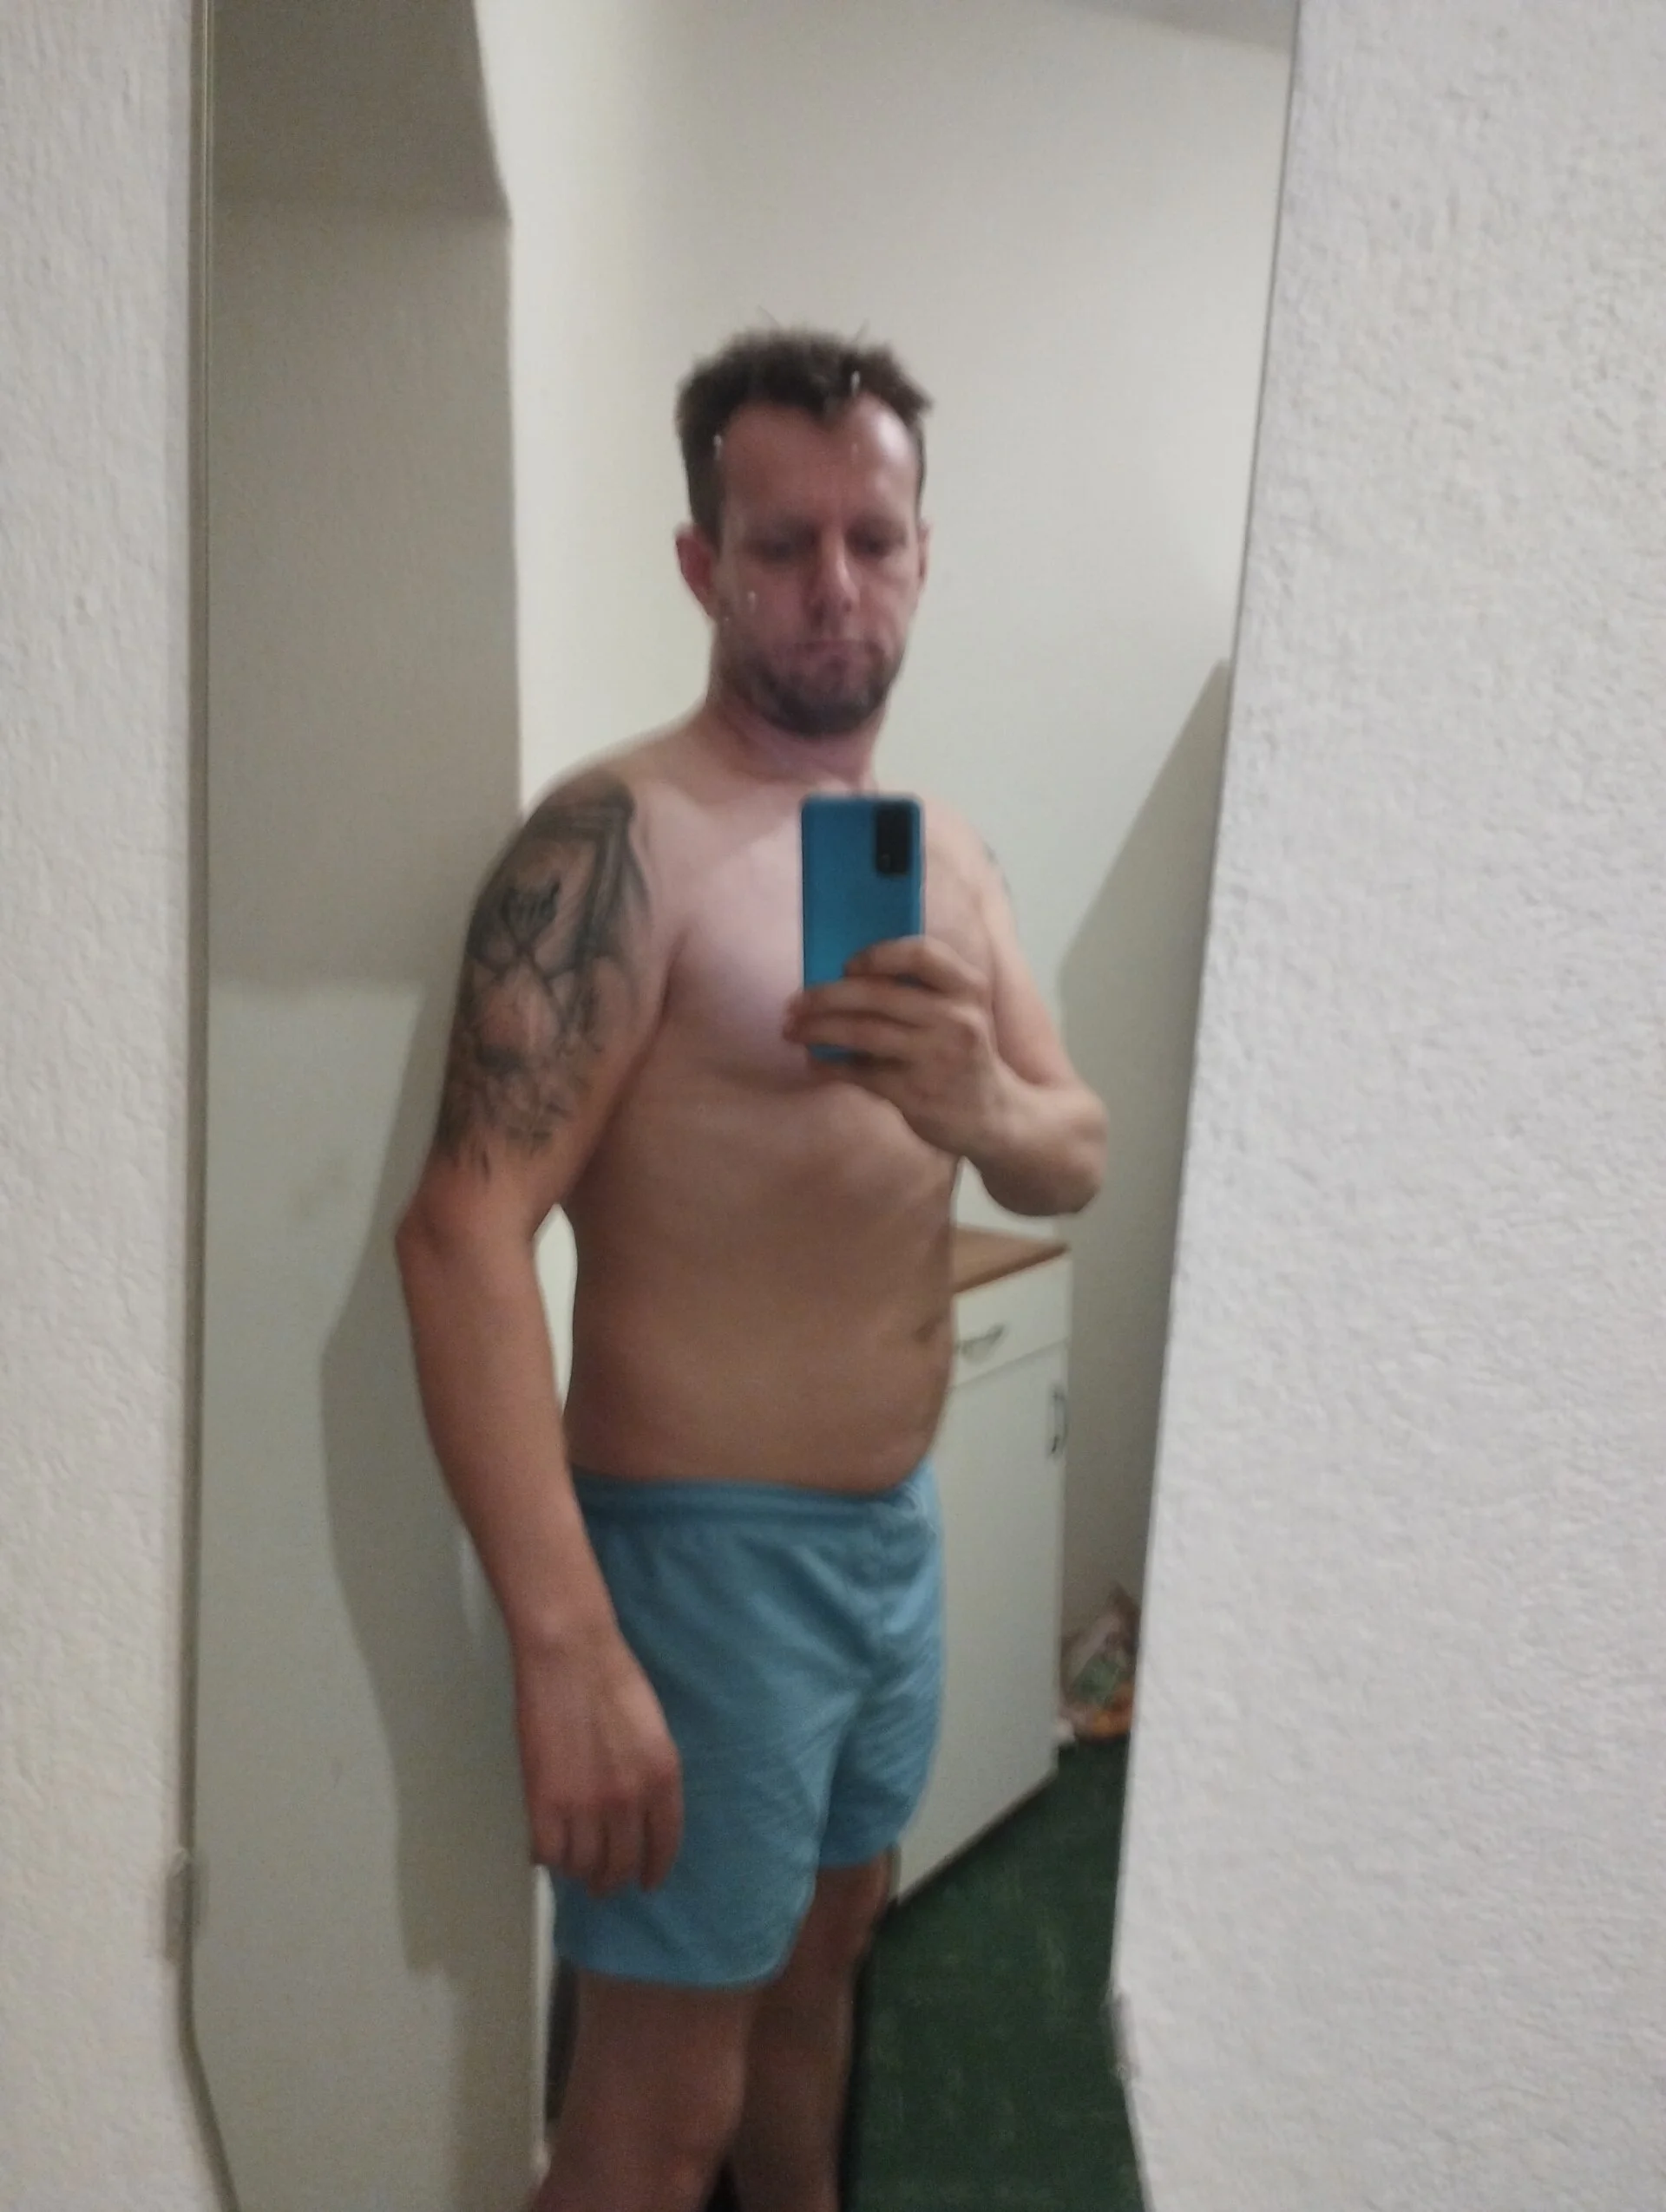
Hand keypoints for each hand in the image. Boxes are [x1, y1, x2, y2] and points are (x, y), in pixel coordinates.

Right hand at [514, 1628, 682, 1897]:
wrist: (571, 1655)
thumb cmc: (614, 1680)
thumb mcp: (653, 1732)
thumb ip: (650, 1777)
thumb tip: (640, 1817)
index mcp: (663, 1779)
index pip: (663, 1845)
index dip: (653, 1869)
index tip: (646, 1882)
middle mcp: (629, 1800)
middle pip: (621, 1863)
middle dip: (612, 1878)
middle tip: (602, 1881)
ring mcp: (586, 1805)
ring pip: (584, 1865)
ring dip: (579, 1871)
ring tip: (574, 1864)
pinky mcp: (545, 1802)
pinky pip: (548, 1853)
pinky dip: (548, 1857)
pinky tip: (548, 1848)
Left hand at [783, 935, 1013, 1158]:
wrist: (994, 1116)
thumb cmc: (962, 1054)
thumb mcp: (960, 1012)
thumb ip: (919, 990)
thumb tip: (843, 977)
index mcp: (968, 988)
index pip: (921, 953)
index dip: (877, 954)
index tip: (846, 966)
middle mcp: (957, 1018)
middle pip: (877, 994)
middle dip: (825, 997)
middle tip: (794, 1003)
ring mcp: (937, 1057)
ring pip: (863, 1033)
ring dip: (818, 1030)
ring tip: (792, 1030)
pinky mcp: (917, 1093)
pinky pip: (861, 1073)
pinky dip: (830, 1066)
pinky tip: (814, 1062)